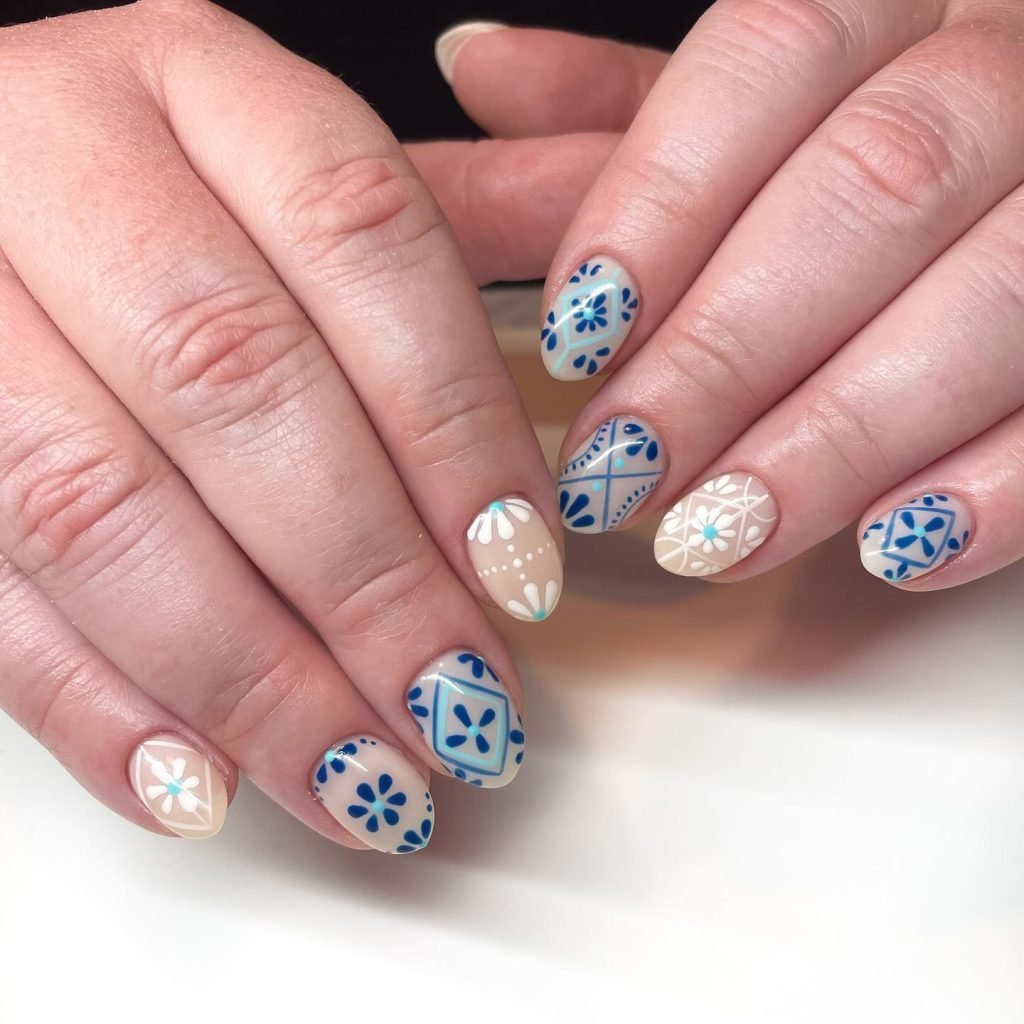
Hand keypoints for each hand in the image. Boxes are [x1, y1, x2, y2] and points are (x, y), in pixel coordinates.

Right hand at [0, 0, 610, 850]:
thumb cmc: (184, 197)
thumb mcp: (312, 179)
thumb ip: (446, 260)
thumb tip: (574, 401)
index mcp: (198, 81)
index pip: (362, 238)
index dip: (454, 424)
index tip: (521, 574)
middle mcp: (58, 159)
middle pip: (233, 382)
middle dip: (362, 579)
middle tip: (456, 708)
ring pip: (95, 503)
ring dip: (247, 674)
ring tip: (361, 777)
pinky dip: (95, 704)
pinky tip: (202, 783)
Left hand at [444, 3, 1023, 589]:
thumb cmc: (874, 150)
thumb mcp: (750, 117)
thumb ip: (622, 115)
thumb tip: (479, 65)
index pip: (772, 55)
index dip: (660, 203)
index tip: (575, 336)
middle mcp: (1016, 66)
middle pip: (873, 188)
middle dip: (728, 352)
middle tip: (623, 473)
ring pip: (995, 294)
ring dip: (837, 438)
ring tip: (717, 534)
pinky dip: (998, 488)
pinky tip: (887, 547)